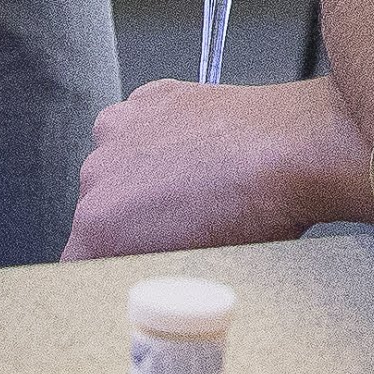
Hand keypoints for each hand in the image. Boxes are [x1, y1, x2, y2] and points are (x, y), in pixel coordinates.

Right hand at [66, 77, 373, 257]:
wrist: (295, 149)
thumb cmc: (258, 214)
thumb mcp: (195, 268)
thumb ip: (150, 272)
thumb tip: (145, 276)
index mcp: (100, 225)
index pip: (78, 264)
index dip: (108, 271)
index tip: (133, 271)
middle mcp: (97, 172)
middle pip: (98, 212)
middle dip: (129, 224)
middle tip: (177, 231)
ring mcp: (120, 128)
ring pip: (117, 167)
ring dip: (141, 178)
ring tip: (194, 186)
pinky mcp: (148, 98)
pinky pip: (139, 129)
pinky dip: (159, 139)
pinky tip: (198, 150)